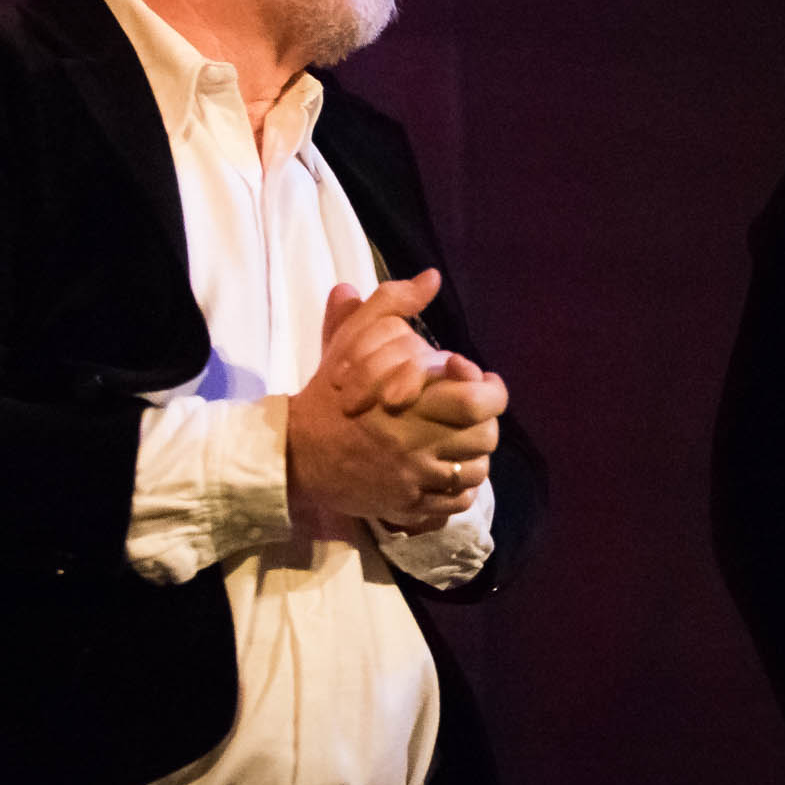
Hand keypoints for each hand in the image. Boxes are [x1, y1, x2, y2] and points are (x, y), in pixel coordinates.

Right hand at [285, 270, 506, 530]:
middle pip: (485, 437)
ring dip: (474, 454)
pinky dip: (460, 489)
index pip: (480, 400)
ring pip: (475, 471)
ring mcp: (415, 480)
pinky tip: (446, 470)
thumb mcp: (353, 339)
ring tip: (460, 440)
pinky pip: (457, 503)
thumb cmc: (330, 392)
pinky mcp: (408, 506)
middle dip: (485, 420)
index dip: (488, 387)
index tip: (472, 377)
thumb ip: (391, 303)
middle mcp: (419, 445)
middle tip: (471, 410)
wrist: (296, 453)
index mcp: (412, 402)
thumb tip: (431, 278)